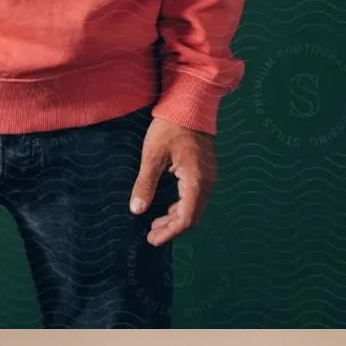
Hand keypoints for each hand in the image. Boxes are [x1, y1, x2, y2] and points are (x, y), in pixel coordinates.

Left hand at [131, 119, 214, 247]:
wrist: (189, 105)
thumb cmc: (169, 127)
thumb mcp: (152, 156)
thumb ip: (145, 184)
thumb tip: (137, 210)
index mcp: (195, 181)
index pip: (186, 217)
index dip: (170, 232)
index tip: (153, 239)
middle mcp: (206, 182)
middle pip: (192, 216)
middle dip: (171, 228)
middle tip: (150, 236)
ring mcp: (208, 177)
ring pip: (194, 207)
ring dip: (175, 218)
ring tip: (155, 225)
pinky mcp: (204, 172)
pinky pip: (195, 197)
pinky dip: (181, 207)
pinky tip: (166, 209)